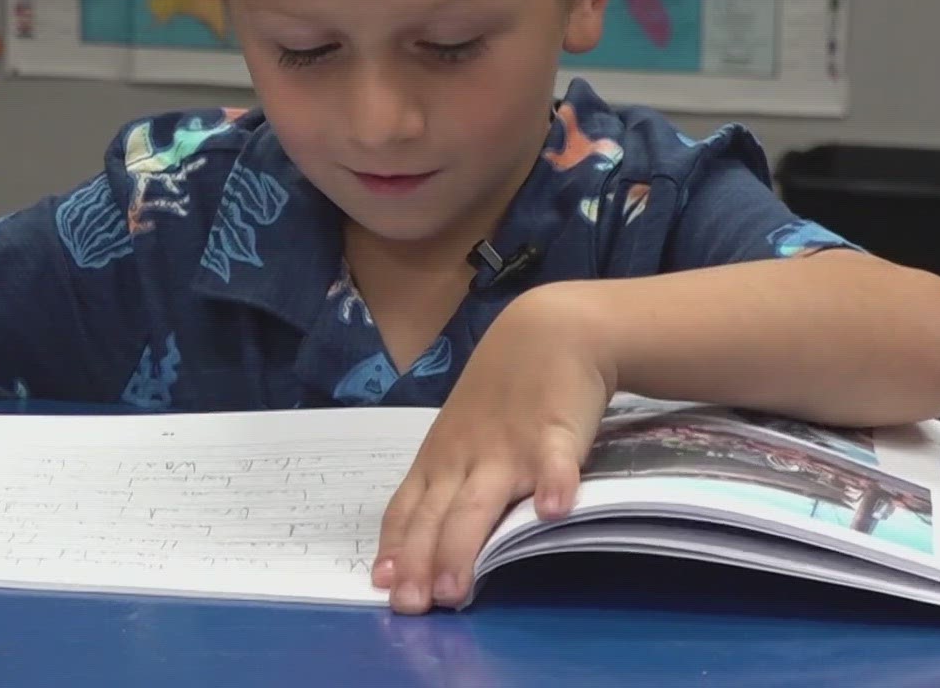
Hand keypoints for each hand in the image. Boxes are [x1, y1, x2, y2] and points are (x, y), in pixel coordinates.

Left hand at [373, 284, 611, 613]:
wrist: (547, 331)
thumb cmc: (498, 393)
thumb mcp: (458, 436)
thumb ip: (441, 484)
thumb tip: (415, 542)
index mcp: (439, 459)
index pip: (408, 509)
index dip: (396, 548)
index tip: (383, 586)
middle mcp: (465, 457)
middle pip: (438, 515)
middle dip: (421, 562)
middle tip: (412, 607)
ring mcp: (509, 446)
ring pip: (482, 501)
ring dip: (466, 544)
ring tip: (458, 588)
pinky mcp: (555, 432)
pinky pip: (555, 460)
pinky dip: (556, 483)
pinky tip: (555, 510)